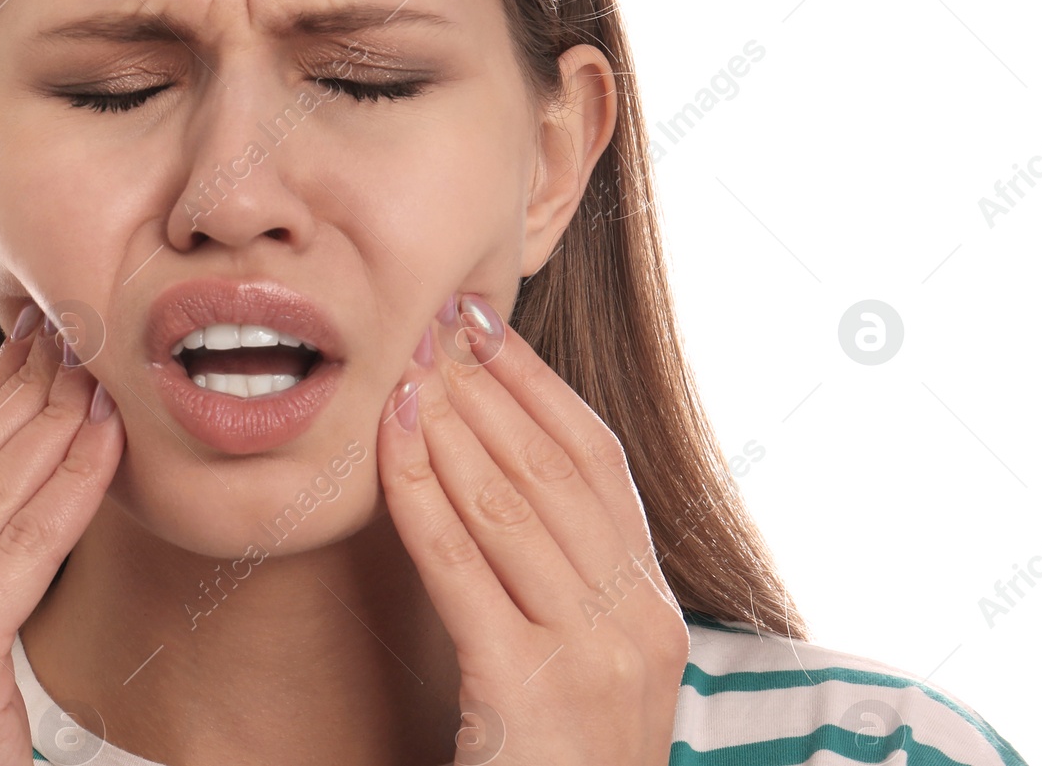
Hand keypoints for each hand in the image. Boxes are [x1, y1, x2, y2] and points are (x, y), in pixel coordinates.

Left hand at [377, 292, 688, 765]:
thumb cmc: (555, 761)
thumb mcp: (579, 660)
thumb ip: (560, 575)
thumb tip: (496, 464)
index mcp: (654, 604)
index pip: (597, 461)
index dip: (537, 383)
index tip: (485, 325)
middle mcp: (637, 619)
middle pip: (553, 468)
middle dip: (487, 384)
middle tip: (434, 320)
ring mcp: (591, 657)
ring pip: (510, 504)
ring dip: (450, 422)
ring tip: (405, 363)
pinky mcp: (528, 692)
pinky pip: (462, 568)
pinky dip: (421, 494)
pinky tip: (388, 446)